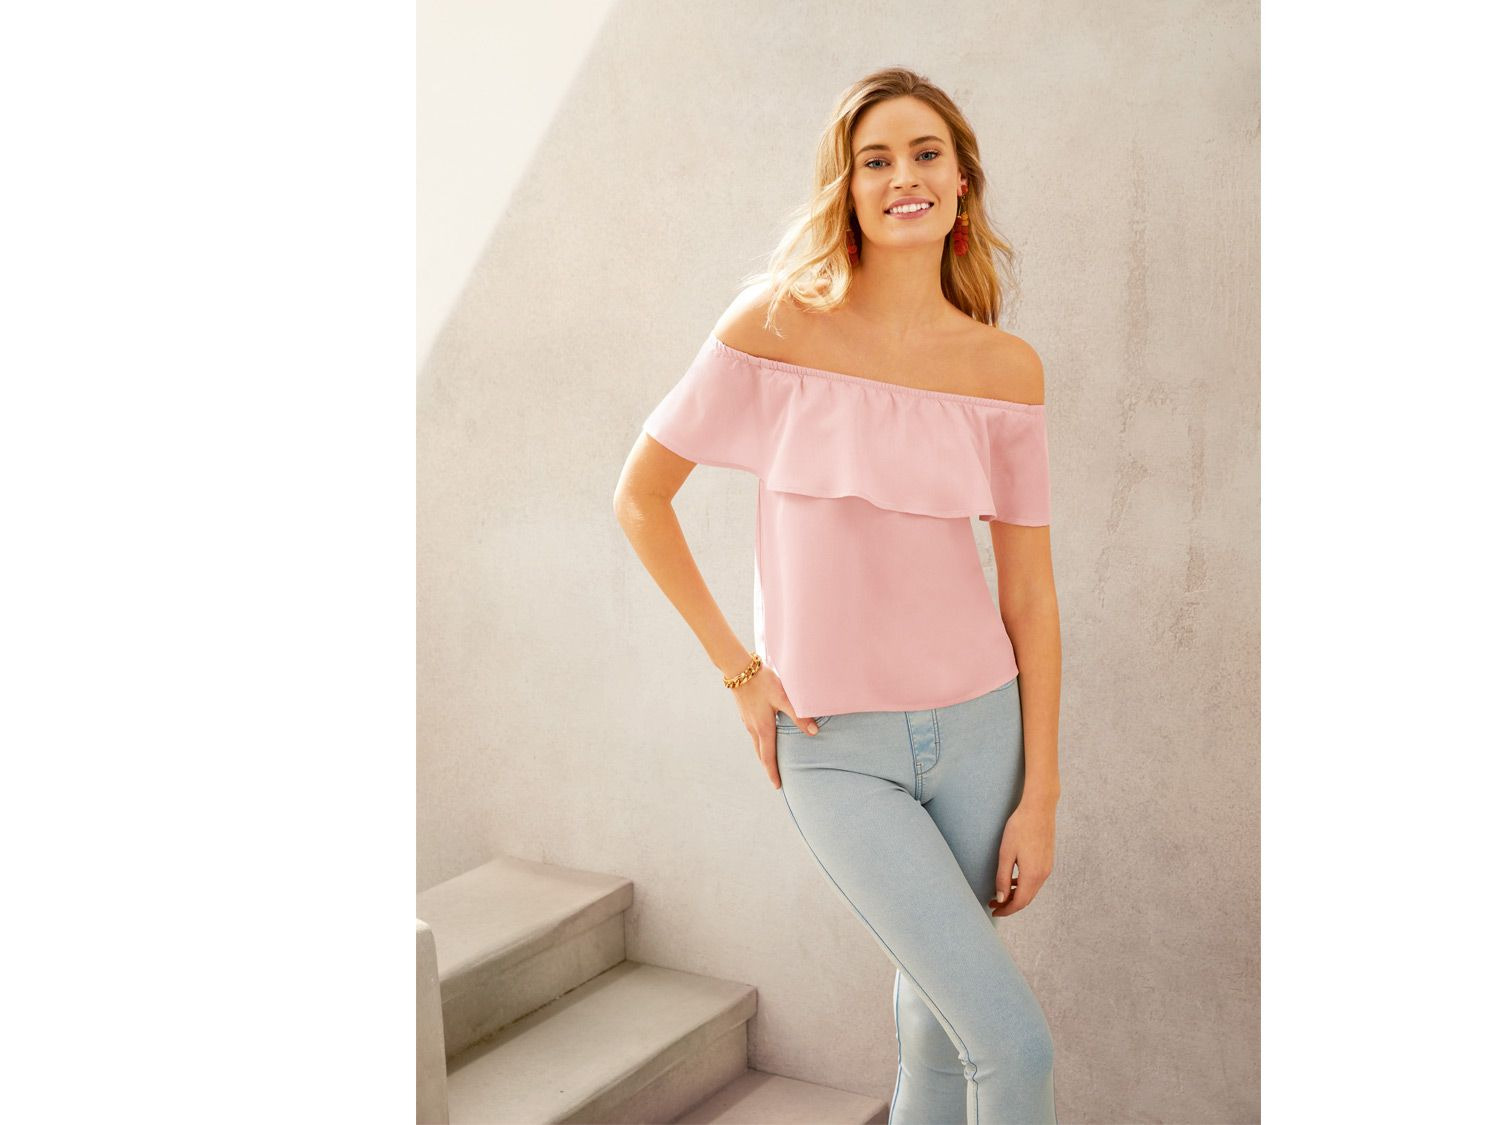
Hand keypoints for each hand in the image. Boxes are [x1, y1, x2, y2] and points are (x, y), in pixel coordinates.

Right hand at [729, 667, 817, 789]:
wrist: (739, 669)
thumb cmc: (763, 682)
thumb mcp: (783, 698)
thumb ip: (799, 715)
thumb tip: (814, 733)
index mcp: (763, 728)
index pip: (768, 757)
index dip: (773, 773)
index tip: (777, 786)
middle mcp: (754, 728)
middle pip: (761, 754)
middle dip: (768, 767)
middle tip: (776, 779)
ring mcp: (747, 722)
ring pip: (756, 744)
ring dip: (764, 755)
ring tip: (771, 762)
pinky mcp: (745, 714)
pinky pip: (753, 735)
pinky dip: (760, 743)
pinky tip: (765, 738)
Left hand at [989, 799, 1055, 915]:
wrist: (1039, 809)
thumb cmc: (1019, 828)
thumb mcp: (1006, 853)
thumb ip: (1003, 878)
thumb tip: (1001, 898)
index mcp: (1032, 875)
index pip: (1019, 902)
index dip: (1006, 910)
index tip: (993, 911)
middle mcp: (1043, 875)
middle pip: (1026, 899)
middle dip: (1010, 904)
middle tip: (993, 904)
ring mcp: (1047, 868)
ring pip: (1031, 890)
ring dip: (1017, 895)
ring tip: (1000, 894)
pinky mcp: (1047, 860)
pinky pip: (1035, 880)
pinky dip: (1024, 886)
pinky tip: (1013, 881)